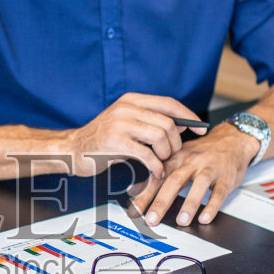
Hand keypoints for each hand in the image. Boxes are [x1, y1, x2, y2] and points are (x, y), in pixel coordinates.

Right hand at [65, 93, 204, 178]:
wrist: (72, 150)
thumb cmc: (102, 140)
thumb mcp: (126, 124)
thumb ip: (151, 122)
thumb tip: (182, 125)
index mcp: (131, 100)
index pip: (169, 103)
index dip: (188, 116)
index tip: (200, 129)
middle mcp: (126, 108)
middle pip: (167, 122)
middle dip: (175, 143)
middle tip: (171, 155)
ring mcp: (120, 124)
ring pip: (161, 136)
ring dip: (166, 154)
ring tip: (160, 162)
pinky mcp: (116, 143)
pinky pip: (148, 155)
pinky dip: (156, 166)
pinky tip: (155, 172)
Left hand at [131, 122, 254, 226]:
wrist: (232, 140)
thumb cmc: (202, 152)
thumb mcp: (178, 158)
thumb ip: (158, 175)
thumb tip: (135, 191)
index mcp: (176, 158)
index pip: (156, 178)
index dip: (144, 195)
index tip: (134, 212)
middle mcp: (191, 162)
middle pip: (174, 181)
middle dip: (161, 202)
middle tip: (152, 219)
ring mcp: (209, 169)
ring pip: (199, 186)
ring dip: (189, 204)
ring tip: (182, 221)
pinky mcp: (226, 177)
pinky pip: (219, 193)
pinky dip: (212, 206)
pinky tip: (205, 218)